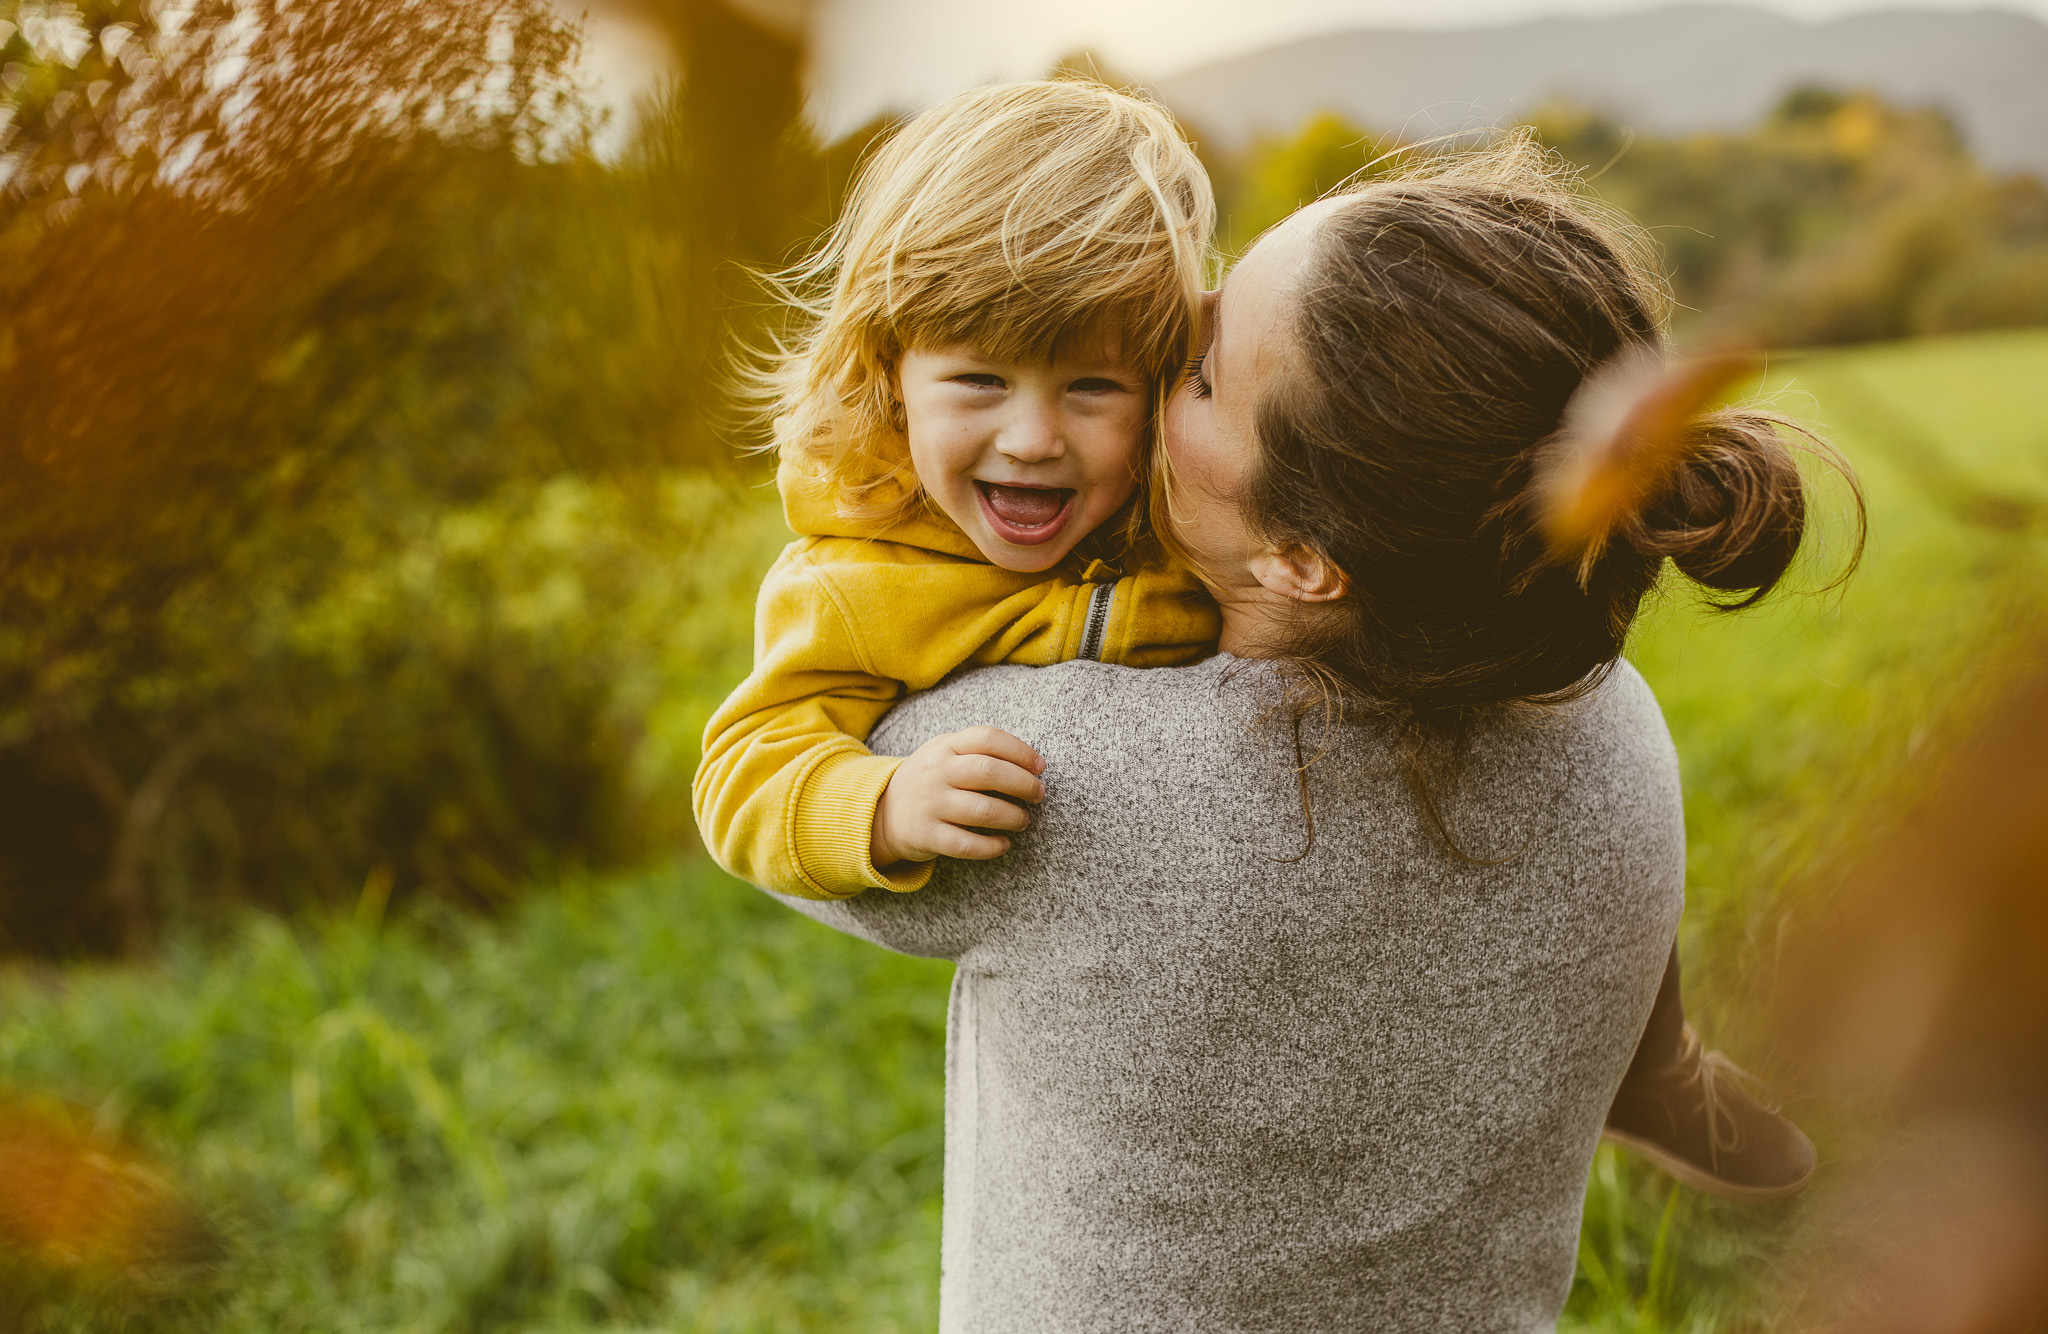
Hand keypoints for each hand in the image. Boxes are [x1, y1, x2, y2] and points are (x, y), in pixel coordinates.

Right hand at [871, 726, 1045, 869]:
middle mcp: (937, 772)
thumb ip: (980, 751)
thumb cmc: (931, 779)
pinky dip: (992, 847)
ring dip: (1013, 817)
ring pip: (983, 811)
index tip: (1040, 767)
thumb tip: (1031, 765)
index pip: (988, 738)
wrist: (882, 811)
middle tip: (1038, 794)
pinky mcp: (927, 835)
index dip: (1020, 751)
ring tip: (1023, 820)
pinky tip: (1004, 844)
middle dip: (1023, 784)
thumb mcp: (945, 753)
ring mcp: (930, 804)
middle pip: (989, 772)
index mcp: (945, 746)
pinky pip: (966, 844)